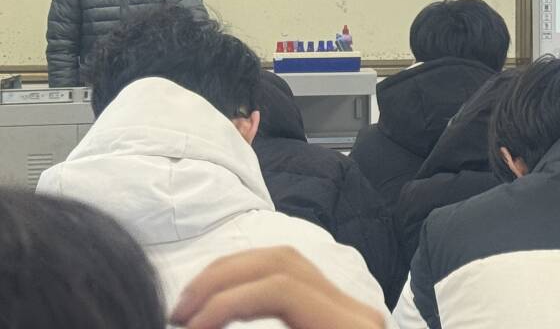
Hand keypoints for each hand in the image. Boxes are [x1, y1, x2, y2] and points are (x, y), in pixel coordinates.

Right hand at [170, 246, 384, 328]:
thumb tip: (198, 322)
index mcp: (351, 327)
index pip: (281, 288)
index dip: (226, 302)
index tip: (187, 326)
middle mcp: (356, 309)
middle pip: (282, 261)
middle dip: (222, 279)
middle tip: (179, 311)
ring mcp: (347, 308)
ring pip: (284, 264)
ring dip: (230, 277)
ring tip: (191, 307)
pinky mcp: (334, 316)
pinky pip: (289, 284)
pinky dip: (248, 288)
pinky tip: (219, 307)